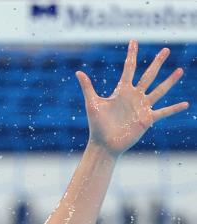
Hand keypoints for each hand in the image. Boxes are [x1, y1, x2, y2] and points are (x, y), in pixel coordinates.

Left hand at [77, 40, 187, 155]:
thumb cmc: (97, 125)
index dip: (132, 54)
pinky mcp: (147, 119)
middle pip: (149, 75)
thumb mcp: (93, 103)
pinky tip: (186, 104)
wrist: (104, 144)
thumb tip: (78, 72)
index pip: (129, 68)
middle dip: (157, 63)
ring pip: (159, 90)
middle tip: (166, 50)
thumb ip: (87, 87)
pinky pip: (164, 112)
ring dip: (170, 81)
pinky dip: (174, 109)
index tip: (134, 40)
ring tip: (180, 70)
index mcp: (121, 91)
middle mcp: (134, 96)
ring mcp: (142, 107)